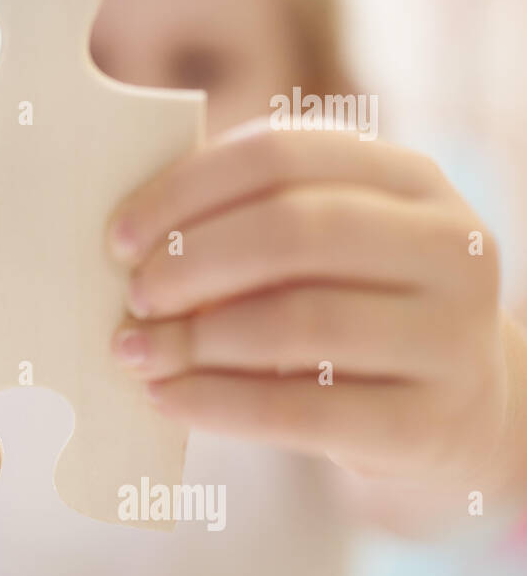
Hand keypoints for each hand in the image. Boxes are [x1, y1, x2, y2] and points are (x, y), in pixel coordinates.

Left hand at [107, 127, 520, 488]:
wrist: (455, 410)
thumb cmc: (351, 307)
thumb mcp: (322, 249)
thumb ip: (245, 223)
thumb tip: (130, 241)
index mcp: (409, 177)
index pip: (280, 153)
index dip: (185, 191)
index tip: (120, 238)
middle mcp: (449, 245)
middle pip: (294, 231)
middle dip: (192, 263)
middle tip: (135, 297)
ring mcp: (451, 336)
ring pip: (299, 322)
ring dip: (195, 339)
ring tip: (137, 351)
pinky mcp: (426, 422)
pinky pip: (302, 411)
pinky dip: (216, 403)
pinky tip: (166, 398)